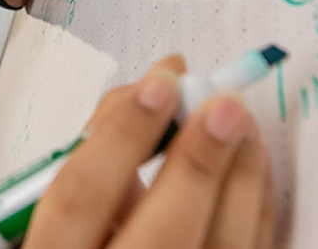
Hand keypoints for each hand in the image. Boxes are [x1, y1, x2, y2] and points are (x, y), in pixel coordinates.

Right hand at [26, 55, 276, 248]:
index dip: (122, 135)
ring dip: (242, 175)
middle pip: (165, 230)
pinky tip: (250, 163)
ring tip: (241, 121)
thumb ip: (92, 163)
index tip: (159, 84)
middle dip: (199, 159)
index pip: (83, 197)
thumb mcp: (62, 211)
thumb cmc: (80, 244)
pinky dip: (255, 204)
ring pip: (224, 245)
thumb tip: (143, 99)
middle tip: (224, 102)